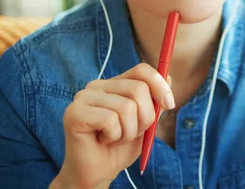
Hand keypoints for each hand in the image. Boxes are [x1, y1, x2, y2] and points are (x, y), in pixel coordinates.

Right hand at [51, 64, 174, 188]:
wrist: (97, 174)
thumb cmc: (120, 148)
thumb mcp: (145, 123)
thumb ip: (155, 101)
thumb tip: (169, 76)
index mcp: (113, 84)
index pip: (141, 70)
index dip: (159, 85)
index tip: (169, 104)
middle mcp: (96, 86)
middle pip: (138, 88)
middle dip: (145, 117)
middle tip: (132, 133)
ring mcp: (83, 98)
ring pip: (126, 107)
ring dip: (129, 131)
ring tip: (115, 138)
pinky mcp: (74, 114)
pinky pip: (110, 120)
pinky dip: (115, 136)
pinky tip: (103, 141)